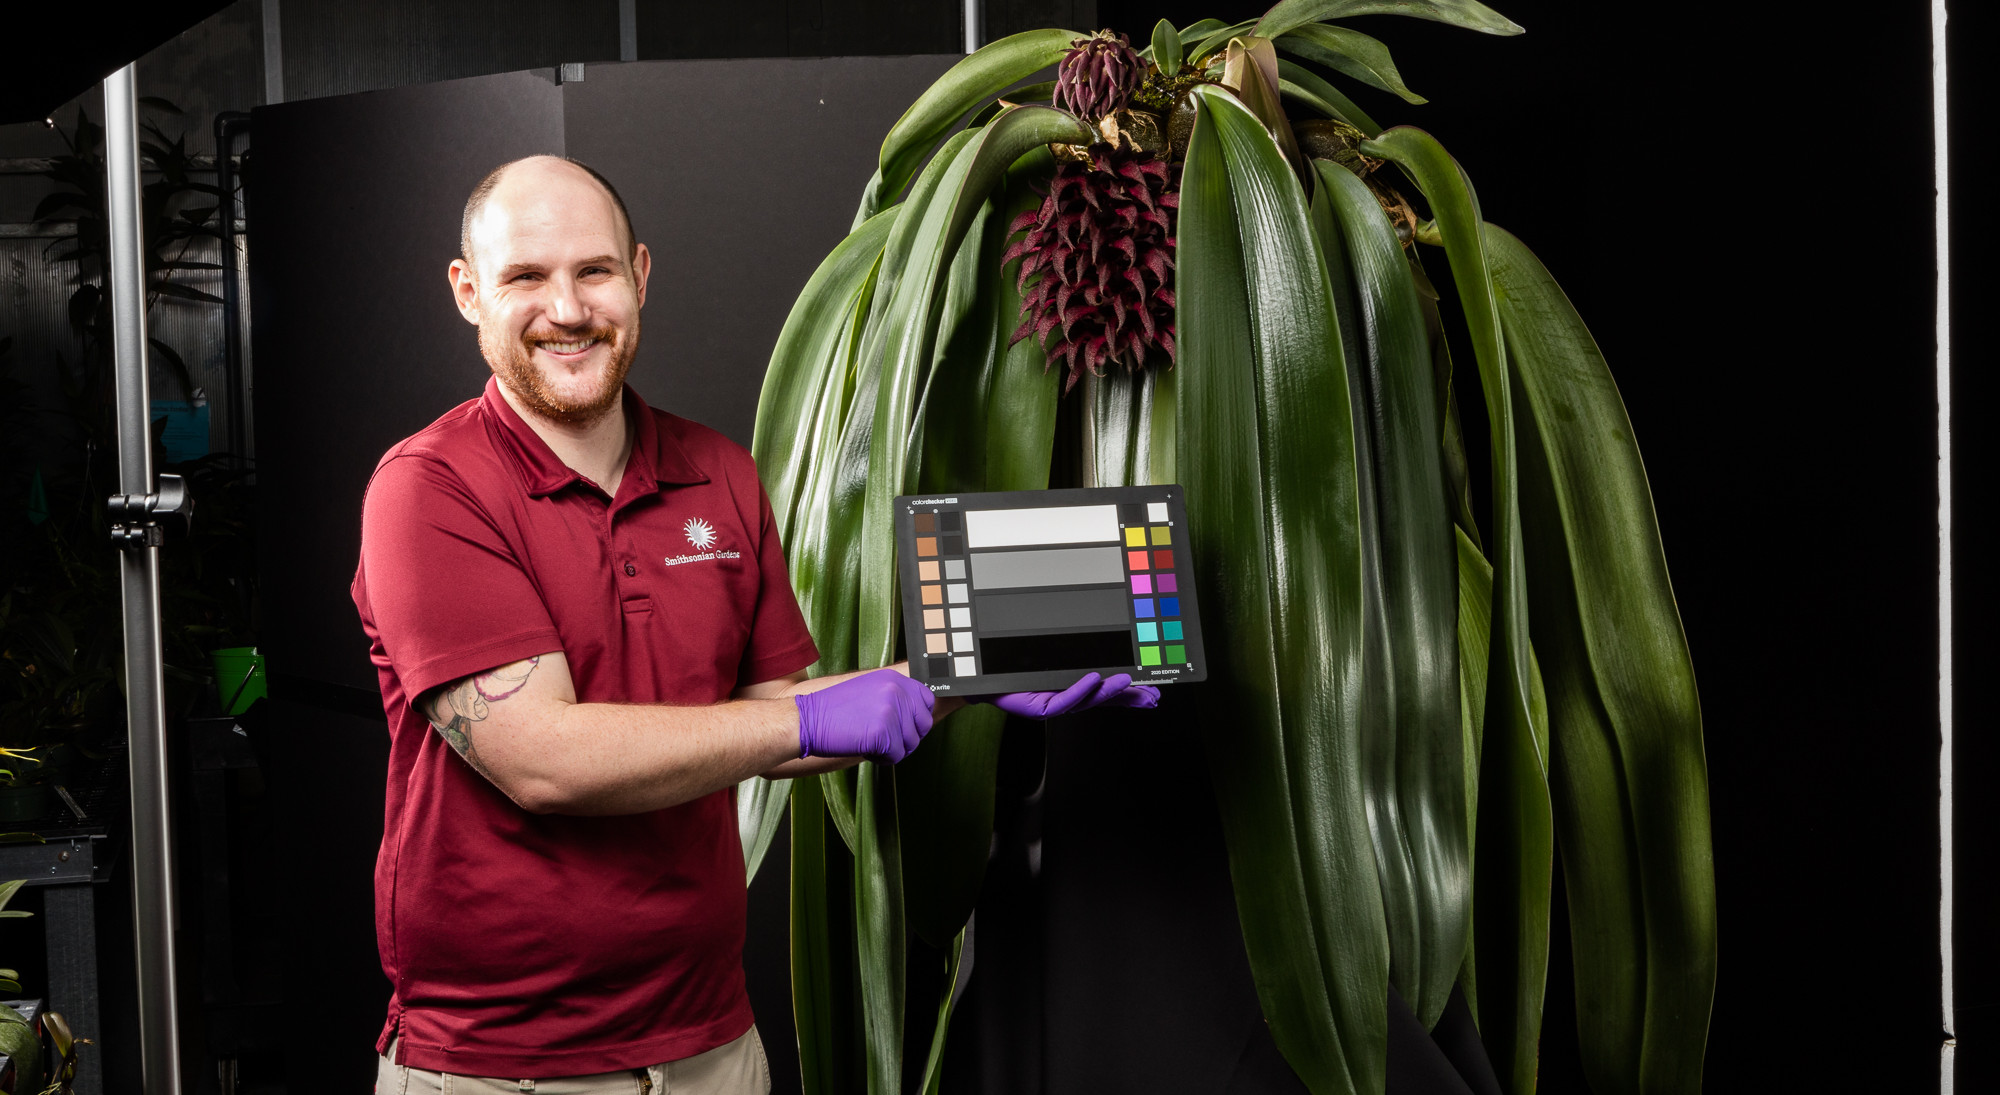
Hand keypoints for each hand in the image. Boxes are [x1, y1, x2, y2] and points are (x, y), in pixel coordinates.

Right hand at [795, 669, 936, 763]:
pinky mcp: (883, 733)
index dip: (917, 719)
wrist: (806, 720)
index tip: (902, 727)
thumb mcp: (869, 691)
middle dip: (907, 738)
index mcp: (893, 679)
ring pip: (911, 743)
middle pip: (923, 725)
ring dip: (893, 750)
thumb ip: (894, 697)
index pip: (927, 700)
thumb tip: (920, 715)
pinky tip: (865, 750)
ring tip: (869, 742)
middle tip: (884, 740)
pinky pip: (896, 756)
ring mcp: (890, 711)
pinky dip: (882, 759)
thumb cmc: (834, 712)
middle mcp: (896, 691)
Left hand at [984, 672, 1160, 718]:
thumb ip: (1076, 656)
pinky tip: (1094, 678)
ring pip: (1087, 701)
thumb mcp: (1052, 659)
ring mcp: (1055, 705)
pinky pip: (1063, 700)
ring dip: (1108, 691)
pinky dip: (1080, 689)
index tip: (1154, 692)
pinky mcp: (1040, 708)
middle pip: (1104, 700)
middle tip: (1151, 694)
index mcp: (1074, 688)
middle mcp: (1068, 700)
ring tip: (1127, 681)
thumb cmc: (1014, 666)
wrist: (983, 678)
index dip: (1131, 694)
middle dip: (1129, 698)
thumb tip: (1096, 646)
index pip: (1108, 693)